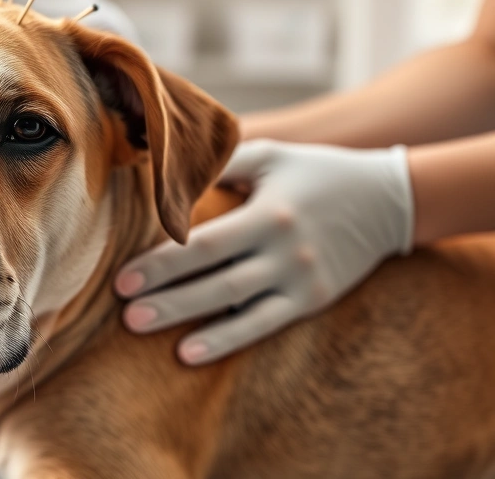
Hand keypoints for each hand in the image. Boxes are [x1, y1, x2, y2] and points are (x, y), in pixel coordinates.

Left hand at [116, 139, 413, 364]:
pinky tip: (189, 353)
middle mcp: (285, 249)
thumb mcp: (270, 157)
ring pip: (235, 306)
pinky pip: (264, 325)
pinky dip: (226, 340)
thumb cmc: (314, 172)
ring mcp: (301, 279)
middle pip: (215, 279)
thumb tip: (162, 166)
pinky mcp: (313, 300)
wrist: (388, 201)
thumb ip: (219, 162)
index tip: (122, 277)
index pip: (204, 242)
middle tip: (124, 312)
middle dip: (166, 297)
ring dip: (186, 320)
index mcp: (269, 212)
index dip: (162, 262)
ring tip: (140, 328)